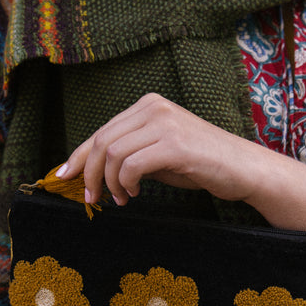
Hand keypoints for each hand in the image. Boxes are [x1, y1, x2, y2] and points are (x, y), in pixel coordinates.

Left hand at [57, 93, 258, 205]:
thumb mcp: (158, 154)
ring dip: (110, 183)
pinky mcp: (174, 144)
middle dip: (89, 175)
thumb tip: (92, 172)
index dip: (78, 156)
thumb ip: (129, 154)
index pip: (101, 131)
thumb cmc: (201, 163)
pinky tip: (134, 194)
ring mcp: (164, 123)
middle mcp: (153, 107)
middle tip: (92, 199)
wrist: (243, 168)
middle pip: (101, 141)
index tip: (63, 178)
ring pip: (112, 153)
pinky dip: (125, 184)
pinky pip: (131, 165)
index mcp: (147, 105)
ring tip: (122, 199)